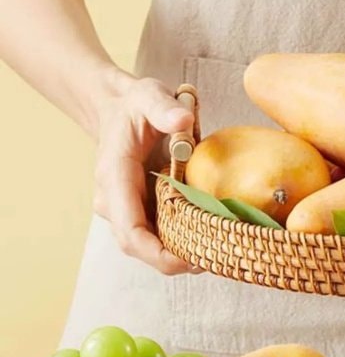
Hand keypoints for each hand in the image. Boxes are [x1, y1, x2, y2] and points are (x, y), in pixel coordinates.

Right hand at [93, 73, 197, 274]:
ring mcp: (124, 207)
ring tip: (218, 252)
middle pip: (139, 246)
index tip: (190, 261)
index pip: (130, 230)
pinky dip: (181, 240)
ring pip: (148, 245)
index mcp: (114, 177)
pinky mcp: (138, 208)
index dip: (157, 253)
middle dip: (174, 260)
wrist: (117, 108)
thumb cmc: (134, 104)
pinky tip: (210, 237)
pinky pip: (157, 233)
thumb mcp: (148, 95)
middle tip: (217, 259)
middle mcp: (113, 200)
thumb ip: (164, 108)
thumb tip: (183, 120)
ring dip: (180, 254)